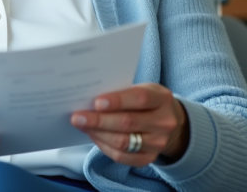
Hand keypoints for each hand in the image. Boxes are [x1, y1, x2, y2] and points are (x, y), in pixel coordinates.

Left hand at [70, 83, 188, 166]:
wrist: (169, 121)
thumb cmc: (147, 101)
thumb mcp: (142, 88)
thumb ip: (122, 92)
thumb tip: (90, 99)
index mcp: (162, 99)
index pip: (140, 99)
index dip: (117, 101)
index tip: (96, 102)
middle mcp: (164, 122)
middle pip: (128, 123)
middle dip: (99, 120)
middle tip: (78, 117)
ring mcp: (158, 143)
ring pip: (123, 142)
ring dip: (98, 134)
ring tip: (82, 126)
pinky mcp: (149, 158)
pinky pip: (122, 157)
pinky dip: (104, 146)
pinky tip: (93, 136)